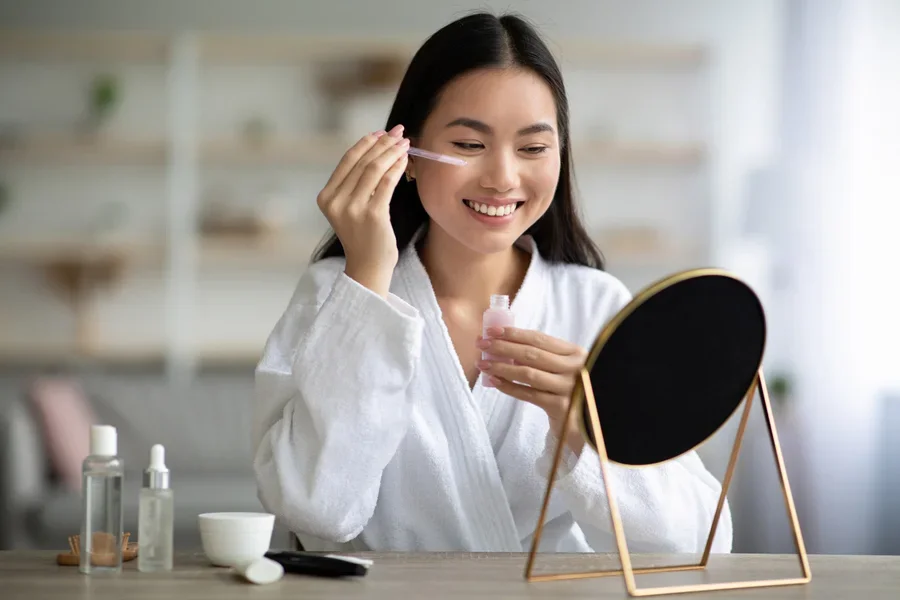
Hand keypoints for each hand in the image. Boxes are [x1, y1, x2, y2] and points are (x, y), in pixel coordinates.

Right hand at [316, 124, 409, 296]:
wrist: (368, 267)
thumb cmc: (363, 237)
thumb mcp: (350, 208)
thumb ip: (355, 184)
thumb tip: (376, 151)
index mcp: (326, 197)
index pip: (347, 161)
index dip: (365, 143)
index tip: (381, 132)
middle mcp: (335, 202)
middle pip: (362, 162)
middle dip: (382, 143)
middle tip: (398, 132)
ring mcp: (352, 209)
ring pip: (374, 169)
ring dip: (392, 152)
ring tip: (405, 143)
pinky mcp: (372, 215)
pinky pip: (387, 183)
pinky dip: (397, 167)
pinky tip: (405, 160)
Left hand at [476, 327, 588, 455]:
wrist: (586, 423)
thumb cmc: (569, 390)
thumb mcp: (564, 368)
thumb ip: (543, 356)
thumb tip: (504, 344)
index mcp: (575, 352)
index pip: (539, 338)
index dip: (514, 333)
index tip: (491, 330)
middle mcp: (575, 368)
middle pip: (531, 354)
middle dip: (502, 347)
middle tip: (481, 344)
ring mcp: (569, 388)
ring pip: (528, 373)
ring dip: (502, 367)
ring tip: (483, 364)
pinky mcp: (561, 407)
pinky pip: (528, 394)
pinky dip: (509, 387)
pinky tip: (495, 382)